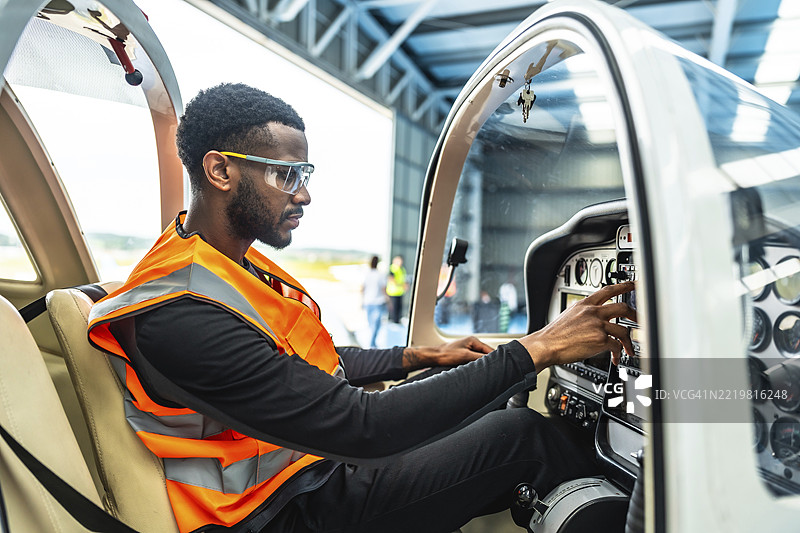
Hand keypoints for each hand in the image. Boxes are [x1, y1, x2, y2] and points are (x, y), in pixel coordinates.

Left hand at [402, 336, 491, 369]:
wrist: (433, 357)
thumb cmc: (446, 354)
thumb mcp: (465, 356)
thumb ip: (479, 358)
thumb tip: (490, 361)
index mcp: (473, 340)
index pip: (489, 350)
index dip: (495, 358)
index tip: (500, 366)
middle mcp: (471, 343)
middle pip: (485, 354)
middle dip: (488, 362)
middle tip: (494, 370)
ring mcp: (467, 349)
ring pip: (479, 358)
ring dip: (481, 364)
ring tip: (486, 372)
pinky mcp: (463, 355)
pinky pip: (473, 360)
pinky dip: (475, 365)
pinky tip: (476, 371)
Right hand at [518, 282, 635, 370]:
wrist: (547, 345)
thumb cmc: (554, 334)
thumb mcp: (568, 315)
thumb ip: (584, 313)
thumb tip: (593, 318)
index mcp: (585, 304)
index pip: (608, 290)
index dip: (624, 286)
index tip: (634, 284)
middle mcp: (593, 312)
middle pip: (622, 307)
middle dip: (635, 314)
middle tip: (640, 319)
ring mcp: (597, 325)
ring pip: (624, 330)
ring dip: (629, 342)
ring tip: (630, 349)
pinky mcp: (600, 339)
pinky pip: (617, 346)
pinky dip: (619, 353)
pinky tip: (615, 358)